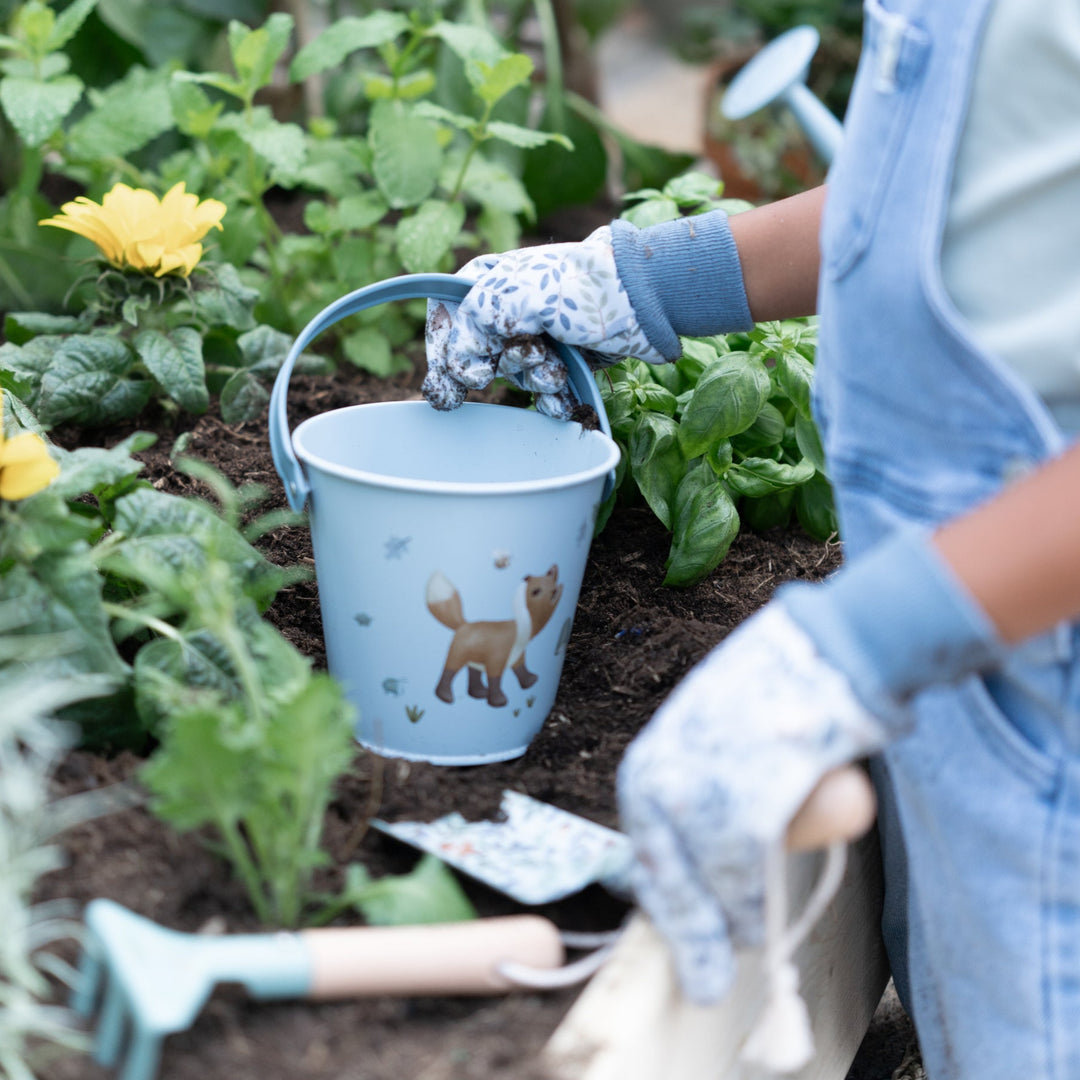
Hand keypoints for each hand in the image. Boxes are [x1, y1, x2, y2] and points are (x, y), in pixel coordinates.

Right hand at [422, 225, 665, 419]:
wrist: (643, 300)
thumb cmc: (579, 286)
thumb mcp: (512, 295)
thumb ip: (471, 326)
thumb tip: (458, 368)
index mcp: (487, 280)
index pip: (443, 315)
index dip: (443, 348)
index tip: (454, 375)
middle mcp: (506, 309)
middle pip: (477, 355)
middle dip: (502, 366)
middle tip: (527, 359)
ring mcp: (534, 336)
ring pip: (513, 376)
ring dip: (535, 379)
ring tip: (558, 367)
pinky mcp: (560, 361)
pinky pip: (540, 394)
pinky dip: (552, 402)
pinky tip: (564, 402)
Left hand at [615, 602, 886, 1003]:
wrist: (821, 655)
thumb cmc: (771, 695)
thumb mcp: (710, 735)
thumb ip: (697, 787)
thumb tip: (705, 849)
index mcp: (646, 766)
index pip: (645, 854)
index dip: (666, 902)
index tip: (680, 938)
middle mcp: (658, 782)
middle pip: (665, 880)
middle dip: (687, 933)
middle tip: (704, 982)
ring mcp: (696, 798)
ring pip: (706, 887)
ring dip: (728, 925)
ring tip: (748, 940)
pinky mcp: (740, 811)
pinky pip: (742, 879)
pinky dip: (752, 909)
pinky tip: (759, 924)